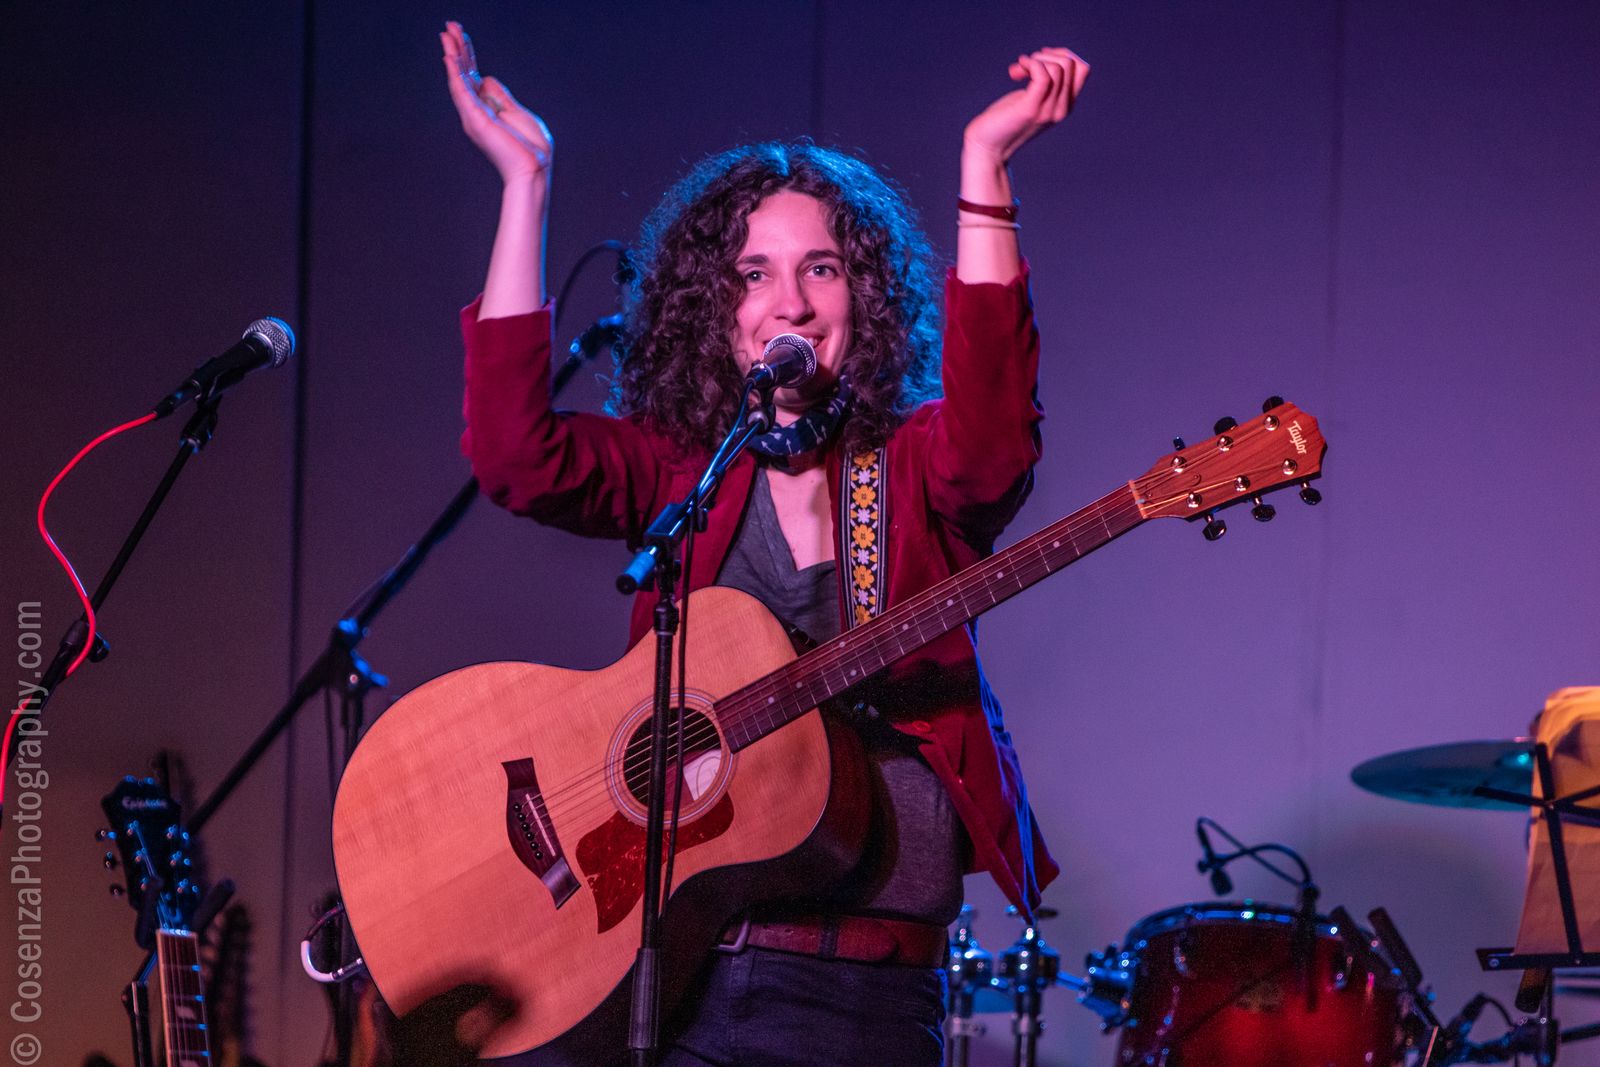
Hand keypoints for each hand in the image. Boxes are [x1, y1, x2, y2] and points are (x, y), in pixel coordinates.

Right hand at [441, 21, 551, 185]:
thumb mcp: (517, 113)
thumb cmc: (530, 148)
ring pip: (459, 79)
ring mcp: (474, 115)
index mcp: (487, 109)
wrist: (533, 170)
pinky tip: (449, 57)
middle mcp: (476, 111)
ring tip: (447, 34)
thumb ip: (501, 96)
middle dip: (457, 49)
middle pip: (463, 74)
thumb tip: (487, 79)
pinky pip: (462, 92)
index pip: (473, 76)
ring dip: (453, 55)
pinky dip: (455, 74)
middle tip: (449, 26)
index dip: (467, 55)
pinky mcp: (476, 119)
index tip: (460, 34)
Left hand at [963, 47, 1088, 165]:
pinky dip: (1030, 64)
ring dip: (1036, 59)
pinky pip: (1042, 75)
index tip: (1038, 61)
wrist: (987, 147)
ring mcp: (1048, 111)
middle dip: (1046, 55)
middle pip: (1071, 64)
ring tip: (1018, 70)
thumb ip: (1045, 83)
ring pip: (1058, 68)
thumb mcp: (1032, 98)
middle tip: (1024, 67)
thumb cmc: (1005, 120)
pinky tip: (1015, 70)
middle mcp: (1062, 109)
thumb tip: (1047, 53)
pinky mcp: (1031, 110)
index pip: (1082, 68)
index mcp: (1066, 105)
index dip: (1061, 54)